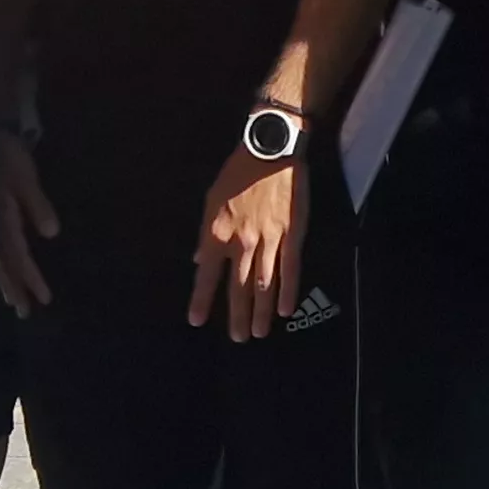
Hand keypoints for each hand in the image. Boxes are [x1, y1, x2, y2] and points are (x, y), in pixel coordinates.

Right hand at [0, 128, 58, 309]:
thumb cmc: (12, 157)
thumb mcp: (27, 177)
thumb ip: (38, 204)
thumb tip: (51, 233)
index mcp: (0, 218)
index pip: (17, 255)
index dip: (29, 277)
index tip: (44, 298)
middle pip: (2, 262)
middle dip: (14, 288)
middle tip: (25, 313)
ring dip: (4, 281)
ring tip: (14, 302)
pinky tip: (1, 275)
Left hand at [187, 145, 307, 340]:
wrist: (271, 150)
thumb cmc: (237, 172)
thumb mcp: (211, 200)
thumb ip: (206, 235)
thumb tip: (199, 259)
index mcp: (217, 233)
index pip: (207, 275)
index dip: (201, 300)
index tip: (195, 321)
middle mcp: (242, 243)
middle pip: (237, 288)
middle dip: (236, 316)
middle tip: (237, 339)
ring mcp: (269, 241)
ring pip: (263, 285)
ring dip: (260, 312)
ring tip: (258, 334)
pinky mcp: (292, 235)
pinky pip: (290, 270)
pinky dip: (287, 292)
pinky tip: (285, 311)